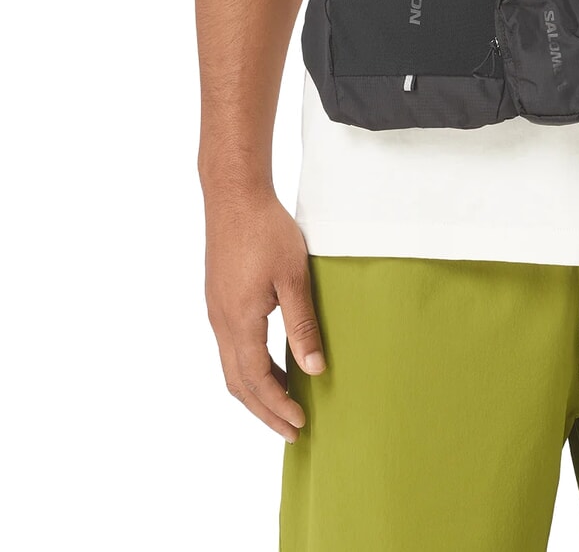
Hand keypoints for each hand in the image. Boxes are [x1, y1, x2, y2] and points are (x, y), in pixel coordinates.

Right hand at [203, 188, 326, 441]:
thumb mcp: (293, 276)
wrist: (234, 196)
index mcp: (239, 320)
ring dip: (256, 390)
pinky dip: (250, 367)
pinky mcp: (218, 299)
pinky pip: (231, 347)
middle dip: (264, 411)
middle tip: (291, 430)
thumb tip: (314, 369)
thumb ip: (302, 324)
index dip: (277, 406)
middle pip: (238, 383)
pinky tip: (272, 363)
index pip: (257, 380)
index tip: (300, 424)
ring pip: (232, 367)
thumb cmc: (266, 230)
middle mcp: (221, 322)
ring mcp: (216, 311)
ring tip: (284, 404)